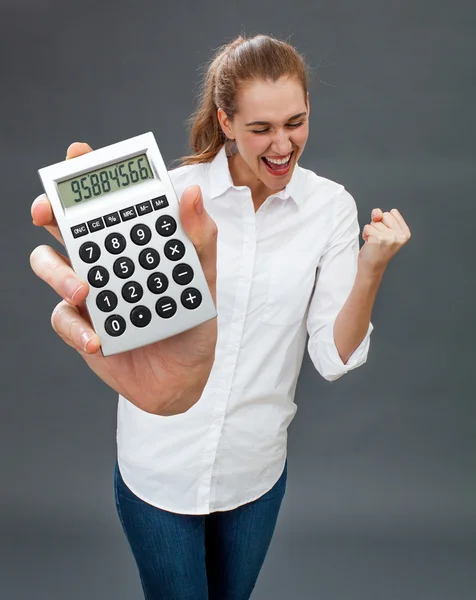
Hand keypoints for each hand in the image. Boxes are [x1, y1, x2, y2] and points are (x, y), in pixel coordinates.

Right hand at [30, 142, 217, 415]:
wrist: (184, 378)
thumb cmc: (194, 322)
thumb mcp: (204, 280)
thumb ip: (199, 239)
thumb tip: (191, 192)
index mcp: (134, 243)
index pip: (108, 203)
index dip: (90, 176)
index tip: (79, 155)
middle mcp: (106, 261)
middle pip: (66, 226)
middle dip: (50, 210)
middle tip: (47, 209)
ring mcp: (89, 292)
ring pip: (49, 265)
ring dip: (59, 273)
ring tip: (84, 292)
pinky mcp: (80, 325)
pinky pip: (63, 319)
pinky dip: (77, 329)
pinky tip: (98, 342)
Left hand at [359, 208, 410, 273]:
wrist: (372, 268)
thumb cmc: (377, 250)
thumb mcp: (384, 231)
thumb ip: (381, 217)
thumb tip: (376, 212)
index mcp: (405, 233)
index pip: (392, 213)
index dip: (384, 222)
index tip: (385, 234)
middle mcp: (399, 235)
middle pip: (384, 215)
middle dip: (378, 225)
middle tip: (379, 239)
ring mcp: (389, 237)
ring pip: (374, 222)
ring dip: (371, 231)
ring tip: (374, 242)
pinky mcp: (378, 239)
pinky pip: (367, 227)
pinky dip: (365, 234)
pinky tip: (369, 243)